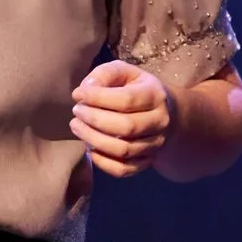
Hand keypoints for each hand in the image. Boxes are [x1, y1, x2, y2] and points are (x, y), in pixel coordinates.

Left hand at [70, 59, 173, 179]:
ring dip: (94, 140)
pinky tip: (89, 148)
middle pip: (126, 126)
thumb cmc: (136, 89)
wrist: (165, 114)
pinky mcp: (146, 162)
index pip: (126, 100)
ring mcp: (155, 145)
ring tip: (77, 127)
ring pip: (123, 150)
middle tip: (76, 112)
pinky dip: (102, 162)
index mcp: (156, 95)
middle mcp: (160, 122)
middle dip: (94, 120)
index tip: (78, 94)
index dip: (98, 98)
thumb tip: (84, 90)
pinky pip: (123, 169)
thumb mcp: (124, 72)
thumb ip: (104, 74)